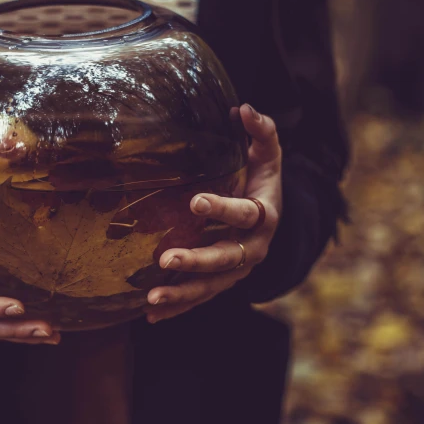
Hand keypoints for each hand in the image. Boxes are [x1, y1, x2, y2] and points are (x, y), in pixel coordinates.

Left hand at [145, 104, 282, 322]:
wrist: (272, 219)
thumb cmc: (262, 180)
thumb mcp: (267, 156)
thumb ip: (261, 132)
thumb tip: (245, 108)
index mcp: (264, 216)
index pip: (245, 214)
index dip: (222, 209)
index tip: (194, 201)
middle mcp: (252, 249)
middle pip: (226, 258)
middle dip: (197, 260)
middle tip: (166, 258)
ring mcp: (237, 271)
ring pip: (211, 287)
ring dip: (182, 294)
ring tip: (152, 298)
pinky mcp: (222, 284)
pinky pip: (200, 298)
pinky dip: (178, 308)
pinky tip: (151, 314)